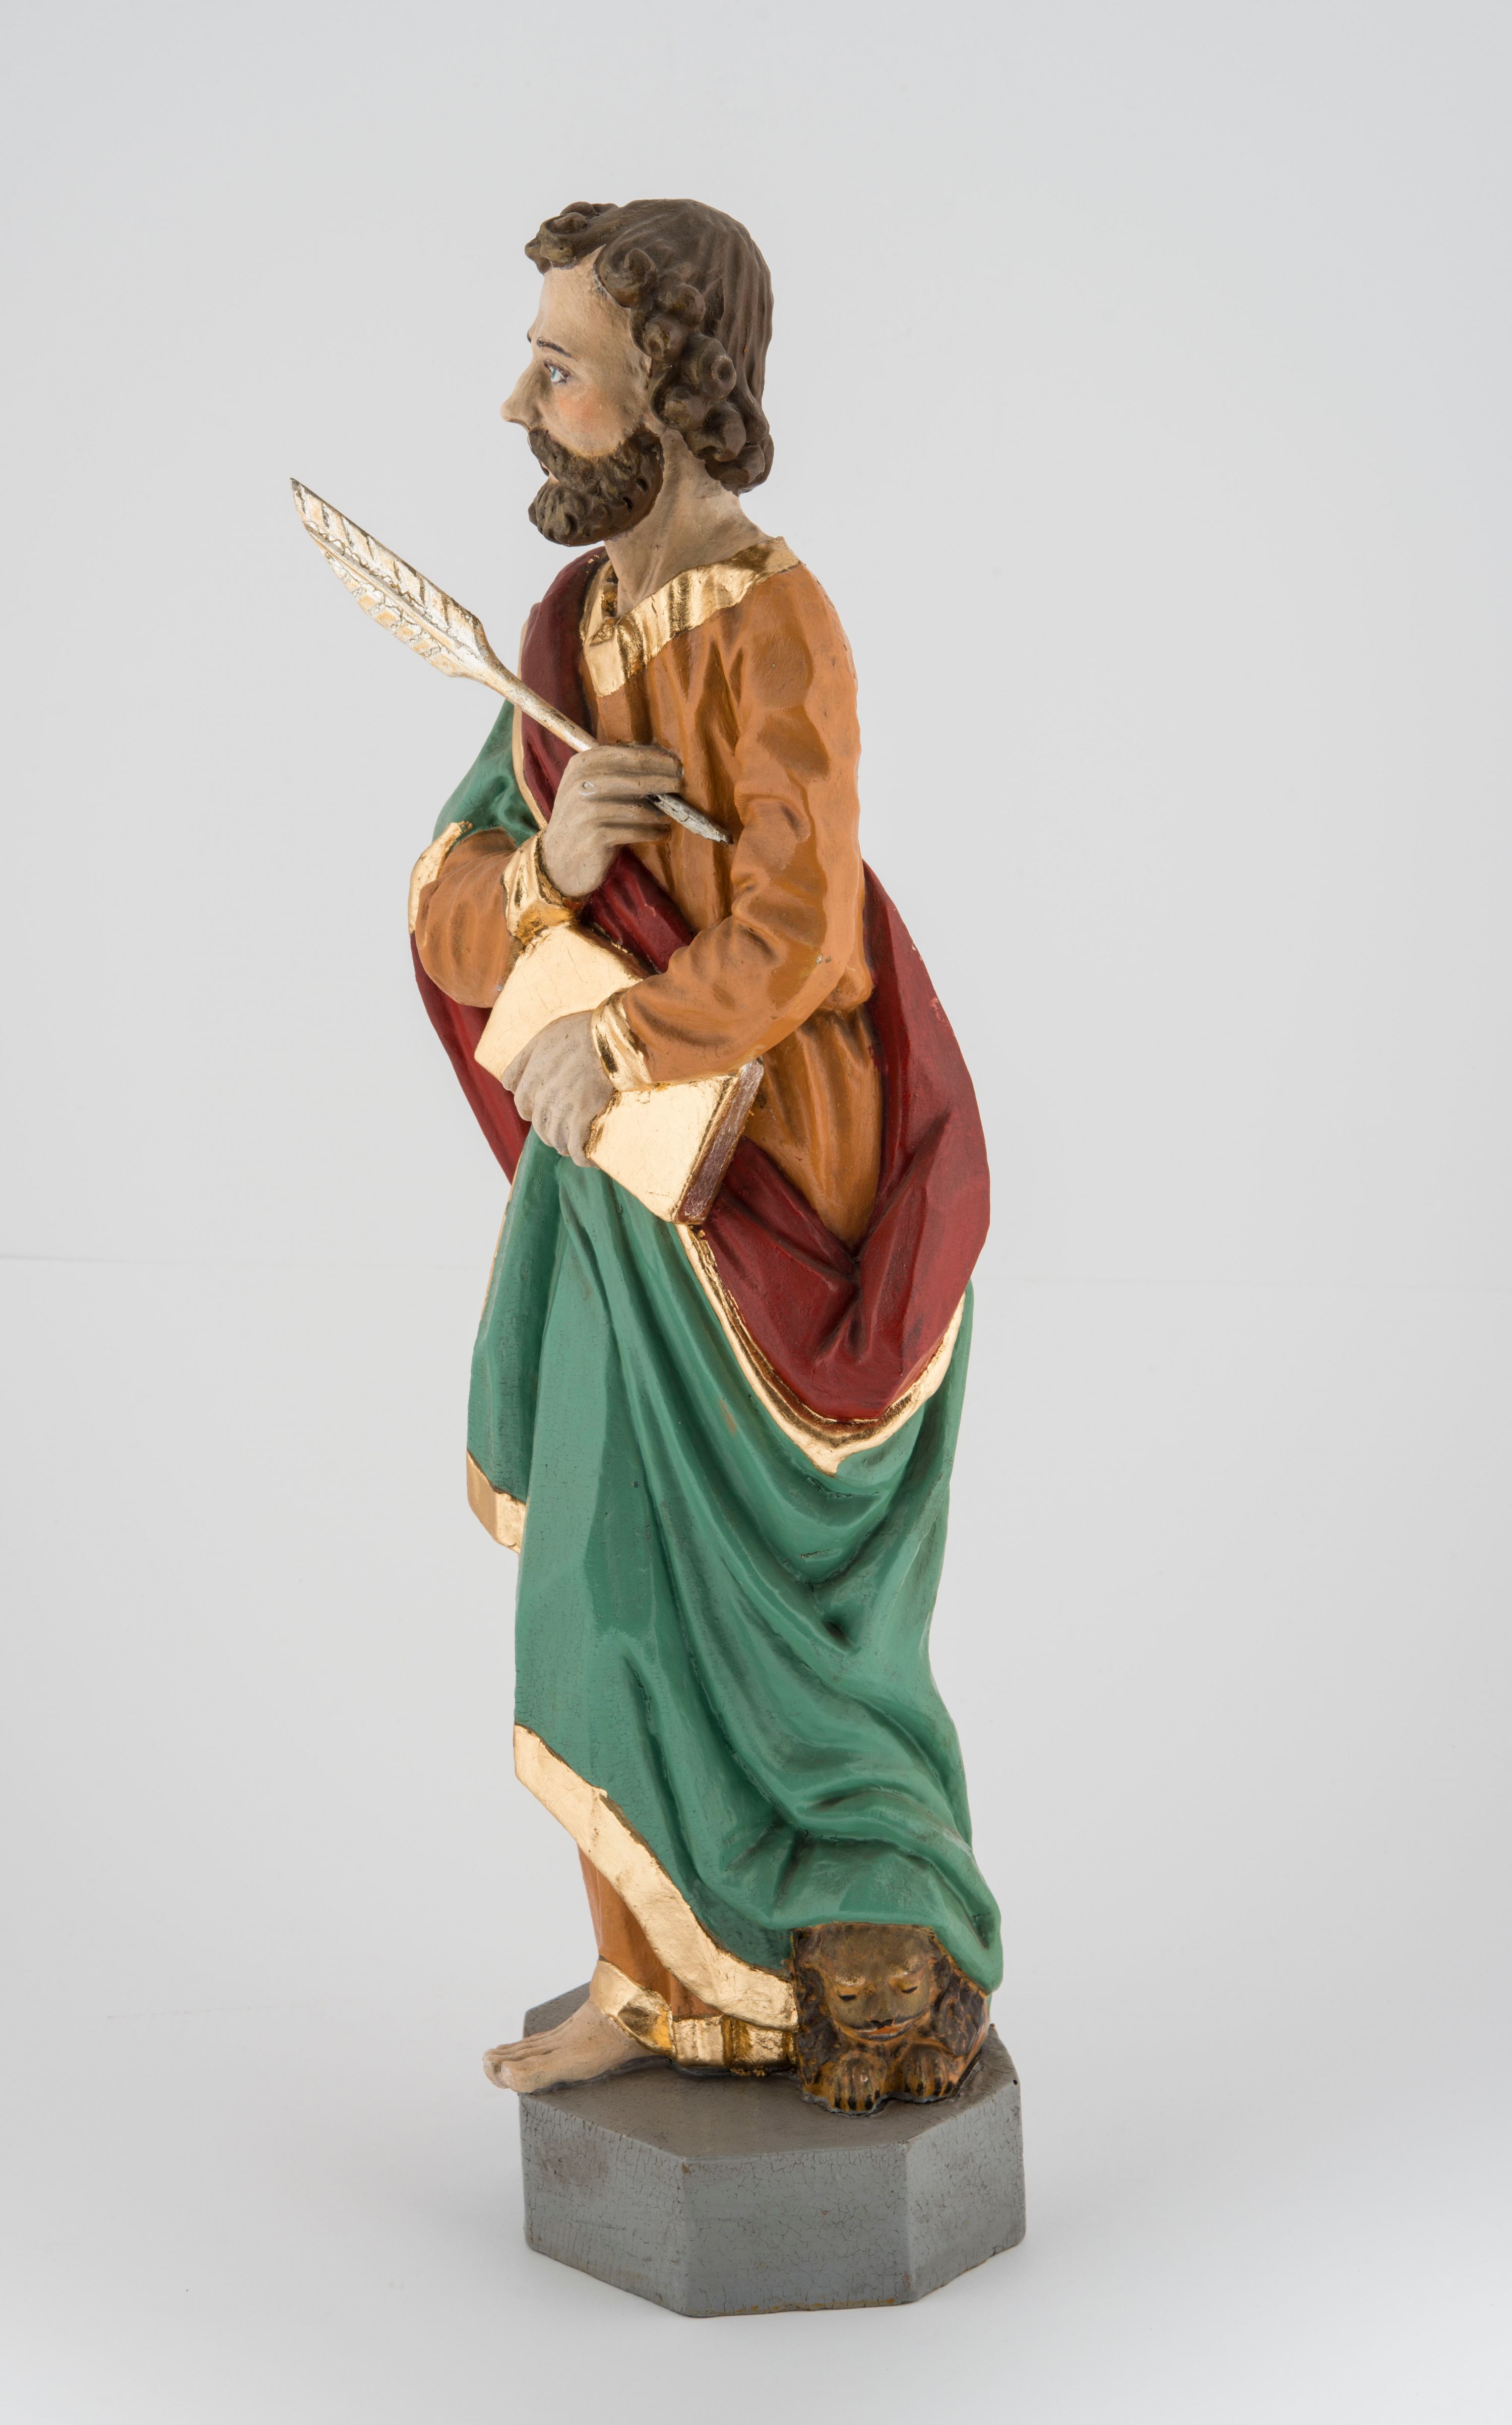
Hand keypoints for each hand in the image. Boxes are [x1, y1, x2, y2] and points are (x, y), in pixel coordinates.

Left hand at [501, 1010, 613, 1164]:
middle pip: (540, 1126)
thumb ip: (521, 1063)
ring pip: (556, 1140)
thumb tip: (507, 1085)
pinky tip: (587, 1160)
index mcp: (530, 1080)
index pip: (523, 1107)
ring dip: (564, 1144)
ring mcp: (562, 1110)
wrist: (608, 1038)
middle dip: (549, 1130)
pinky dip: (581, 1157)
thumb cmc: (577, 1032)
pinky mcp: (582, 1118)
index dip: (533, 1112)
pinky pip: (577, 1148)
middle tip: (563, 1128)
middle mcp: (542, 1098)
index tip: (545, 1113)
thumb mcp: (541, 1039)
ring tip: (574, 1144)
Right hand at [541, 743, 681, 896]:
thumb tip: (663, 764)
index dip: (656, 759)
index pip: (626, 755)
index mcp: (582, 764)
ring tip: (669, 816)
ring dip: (659, 812)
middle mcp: (581, 784)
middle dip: (663, 781)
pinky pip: (634, 831)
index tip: (677, 764)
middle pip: (634, 778)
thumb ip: (617, 774)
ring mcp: (586, 810)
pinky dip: (652, 832)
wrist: (558, 860)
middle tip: (681, 785)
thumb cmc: (584, 821)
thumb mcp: (591, 789)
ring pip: (636, 807)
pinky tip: (662, 833)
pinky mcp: (594, 836)